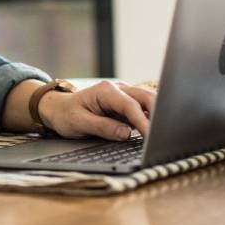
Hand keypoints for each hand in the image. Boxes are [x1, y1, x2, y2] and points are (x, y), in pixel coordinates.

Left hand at [39, 80, 154, 139]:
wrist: (58, 108)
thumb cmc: (66, 115)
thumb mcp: (79, 123)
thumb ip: (103, 127)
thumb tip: (126, 133)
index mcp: (105, 91)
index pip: (130, 105)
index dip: (143, 121)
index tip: (151, 135)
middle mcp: (118, 89)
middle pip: (146, 97)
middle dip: (158, 112)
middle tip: (166, 132)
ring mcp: (123, 95)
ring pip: (147, 100)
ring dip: (156, 113)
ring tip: (164, 131)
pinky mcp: (126, 104)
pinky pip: (142, 108)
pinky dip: (151, 117)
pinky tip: (155, 129)